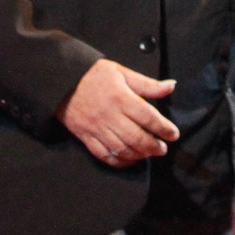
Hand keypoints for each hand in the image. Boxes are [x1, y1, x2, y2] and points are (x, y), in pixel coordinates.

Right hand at [55, 58, 179, 168]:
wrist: (61, 81)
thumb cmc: (94, 75)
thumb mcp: (121, 72)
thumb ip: (147, 84)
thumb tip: (171, 86)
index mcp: (120, 97)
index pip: (147, 116)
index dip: (163, 128)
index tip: (174, 134)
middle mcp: (109, 115)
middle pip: (136, 137)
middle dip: (153, 146)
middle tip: (162, 148)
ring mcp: (97, 128)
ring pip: (122, 149)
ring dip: (139, 155)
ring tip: (148, 154)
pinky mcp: (86, 137)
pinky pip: (104, 156)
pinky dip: (119, 162)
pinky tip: (129, 160)